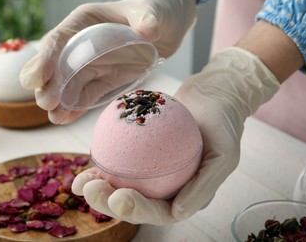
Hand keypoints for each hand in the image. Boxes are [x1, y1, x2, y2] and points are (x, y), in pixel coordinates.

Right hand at [20, 0, 196, 123]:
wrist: (167, 26)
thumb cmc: (155, 10)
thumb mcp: (151, 11)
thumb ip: (146, 19)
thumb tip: (147, 31)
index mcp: (84, 21)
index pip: (58, 40)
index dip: (45, 59)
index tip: (36, 79)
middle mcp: (82, 44)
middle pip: (57, 65)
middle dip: (49, 85)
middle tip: (46, 104)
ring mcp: (92, 64)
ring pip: (69, 84)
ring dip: (60, 102)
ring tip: (55, 118)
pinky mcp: (105, 79)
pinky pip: (87, 95)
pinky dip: (77, 107)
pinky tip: (67, 119)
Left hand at [71, 47, 279, 224]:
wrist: (214, 92)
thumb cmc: (223, 122)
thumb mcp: (225, 155)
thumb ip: (205, 186)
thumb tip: (178, 213)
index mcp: (187, 195)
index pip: (160, 212)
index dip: (137, 210)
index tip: (118, 196)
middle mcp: (167, 187)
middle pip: (135, 203)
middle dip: (109, 203)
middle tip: (90, 189)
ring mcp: (153, 171)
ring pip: (122, 185)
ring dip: (99, 187)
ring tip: (80, 182)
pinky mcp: (141, 152)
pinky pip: (120, 161)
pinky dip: (103, 163)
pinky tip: (87, 159)